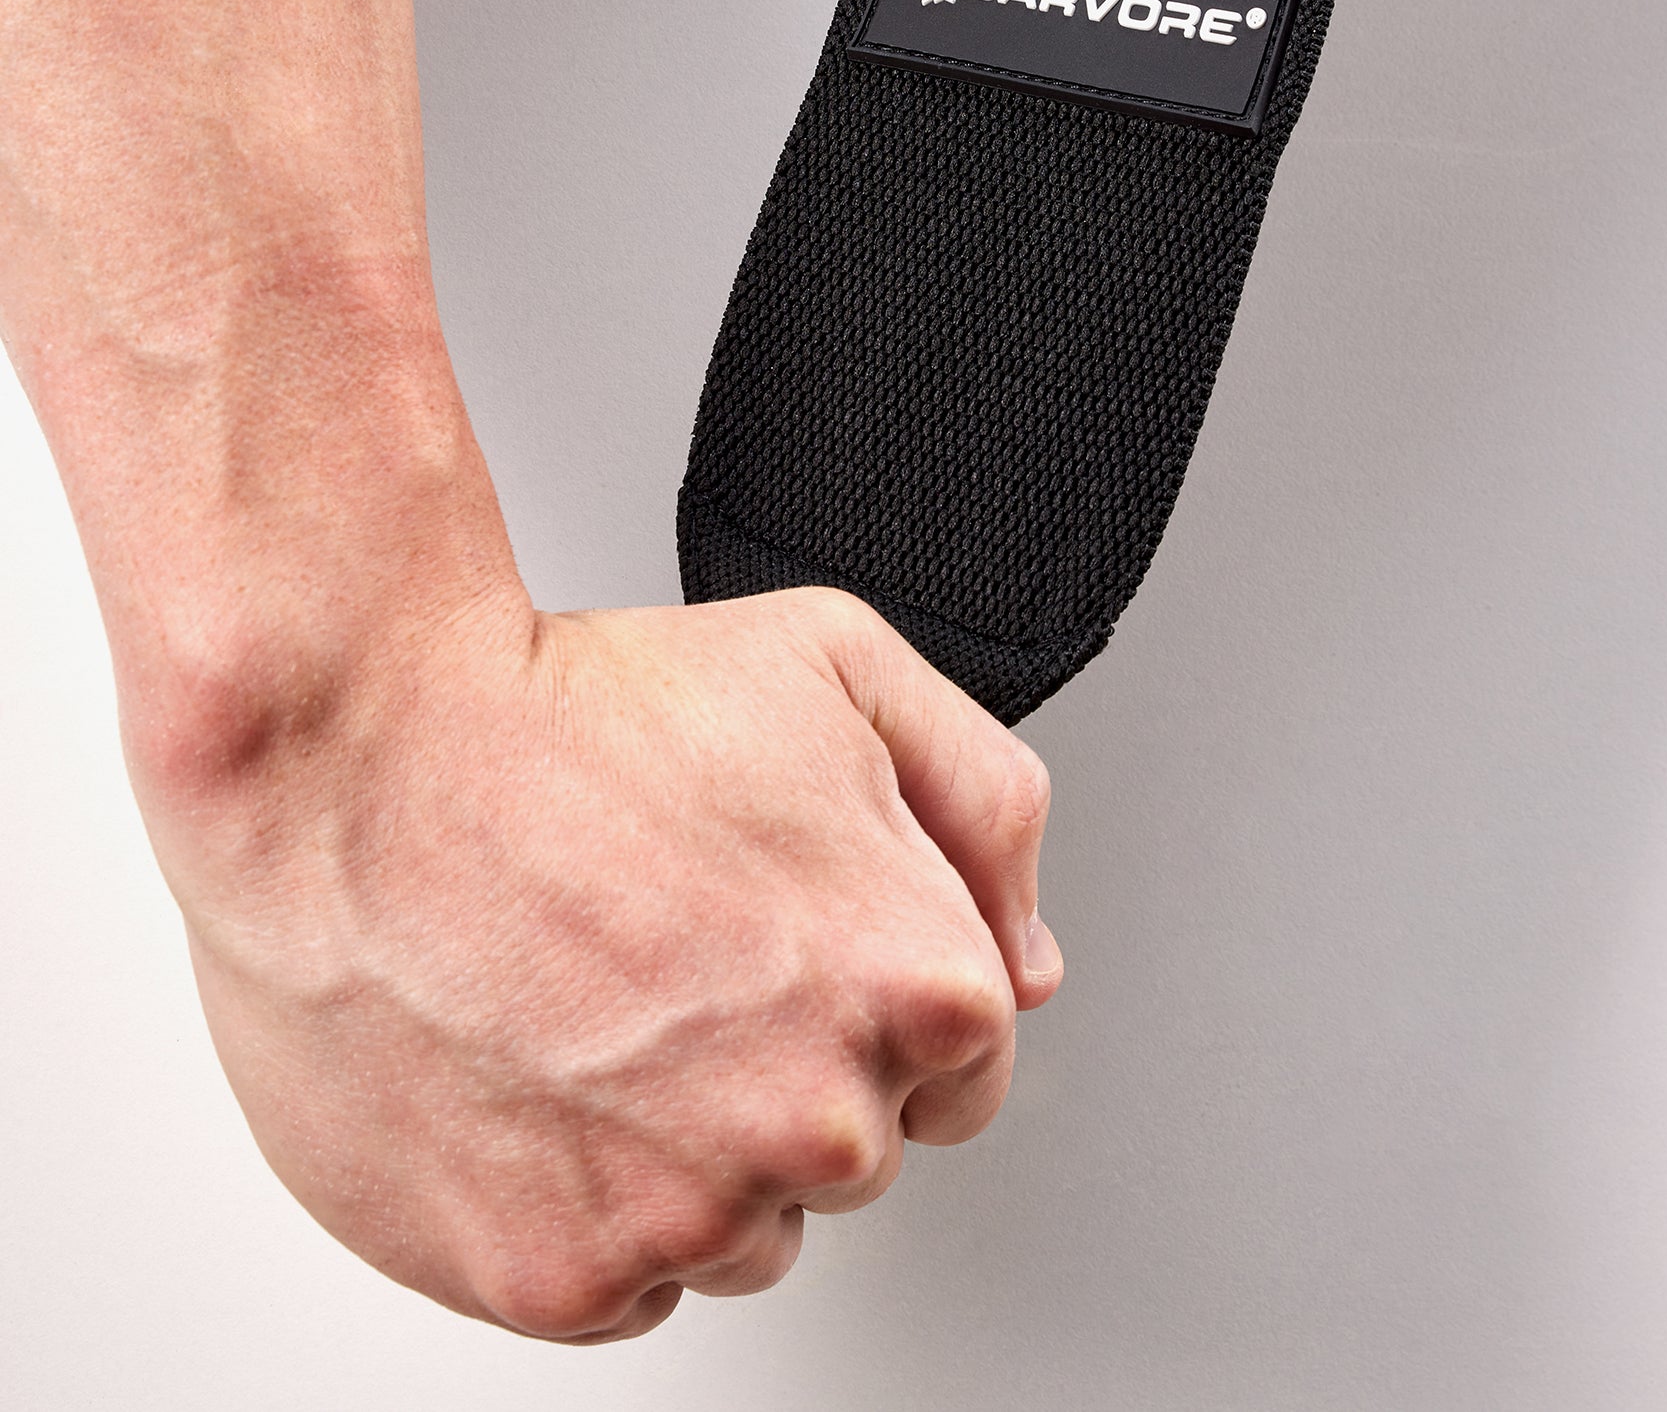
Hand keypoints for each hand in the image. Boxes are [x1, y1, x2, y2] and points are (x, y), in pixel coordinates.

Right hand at [155, 583, 1060, 1344]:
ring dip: (690, 1143)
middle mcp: (821, 1125)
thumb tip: (1028, 951)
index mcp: (919, 989)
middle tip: (674, 947)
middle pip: (853, 1145)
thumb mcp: (842, 666)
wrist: (358, 762)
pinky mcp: (559, 1280)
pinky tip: (542, 1071)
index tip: (785, 930)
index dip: (873, 981)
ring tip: (595, 1002)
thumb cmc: (576, 711)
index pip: (966, 1060)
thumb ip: (984, 808)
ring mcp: (689, 1217)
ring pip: (739, 1225)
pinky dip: (589, 1199)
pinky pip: (624, 1278)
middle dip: (787, 1061)